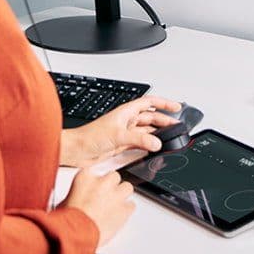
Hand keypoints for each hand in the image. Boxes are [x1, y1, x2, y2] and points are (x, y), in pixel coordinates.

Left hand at [60, 96, 181, 167]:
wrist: (77, 150)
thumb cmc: (89, 136)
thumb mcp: (118, 135)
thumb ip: (139, 139)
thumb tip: (156, 142)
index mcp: (126, 112)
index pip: (149, 103)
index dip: (163, 103)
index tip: (176, 106)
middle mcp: (126, 121)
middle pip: (150, 117)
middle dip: (164, 120)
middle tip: (177, 125)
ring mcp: (125, 133)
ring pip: (146, 130)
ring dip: (157, 133)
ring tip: (169, 137)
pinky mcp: (122, 145)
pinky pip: (141, 142)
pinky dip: (149, 144)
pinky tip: (155, 147)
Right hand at [61, 167, 134, 246]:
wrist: (75, 234)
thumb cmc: (68, 221)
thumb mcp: (64, 201)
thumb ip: (76, 194)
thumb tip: (77, 199)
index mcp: (86, 176)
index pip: (94, 172)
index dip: (95, 183)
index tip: (94, 189)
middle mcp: (103, 182)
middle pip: (114, 176)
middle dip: (110, 186)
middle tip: (104, 198)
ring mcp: (115, 194)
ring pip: (127, 187)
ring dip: (122, 195)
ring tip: (114, 206)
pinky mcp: (124, 209)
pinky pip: (131, 205)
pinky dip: (126, 210)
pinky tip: (119, 216)